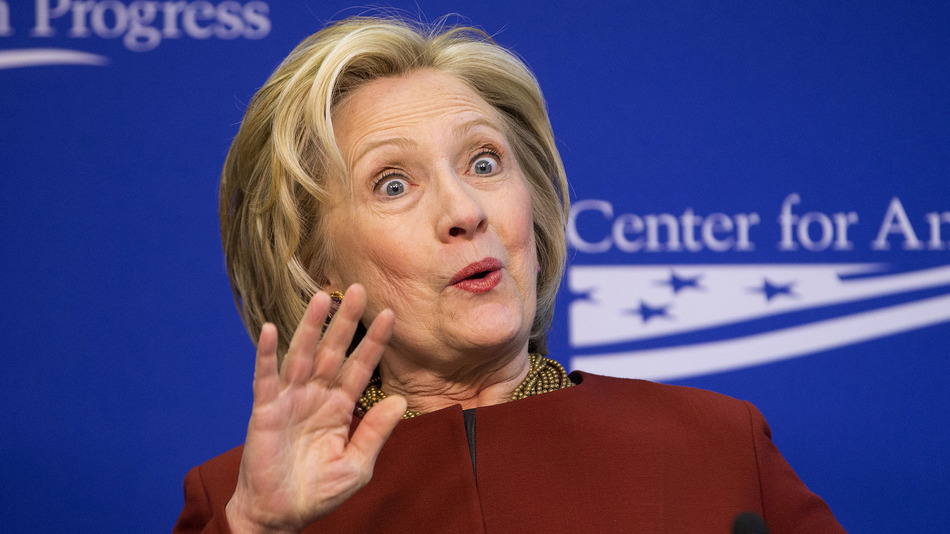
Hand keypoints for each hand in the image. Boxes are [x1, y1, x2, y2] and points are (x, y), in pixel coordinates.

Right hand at [225, 284, 406, 532]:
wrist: (280, 516)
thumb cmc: (318, 491)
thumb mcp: (356, 465)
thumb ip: (375, 433)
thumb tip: (401, 401)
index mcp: (340, 407)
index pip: (361, 368)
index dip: (374, 341)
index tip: (391, 314)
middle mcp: (315, 396)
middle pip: (333, 351)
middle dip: (346, 321)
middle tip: (359, 289)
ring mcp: (289, 400)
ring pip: (301, 355)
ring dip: (310, 326)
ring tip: (322, 297)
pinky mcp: (265, 411)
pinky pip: (265, 378)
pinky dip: (266, 354)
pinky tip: (270, 330)